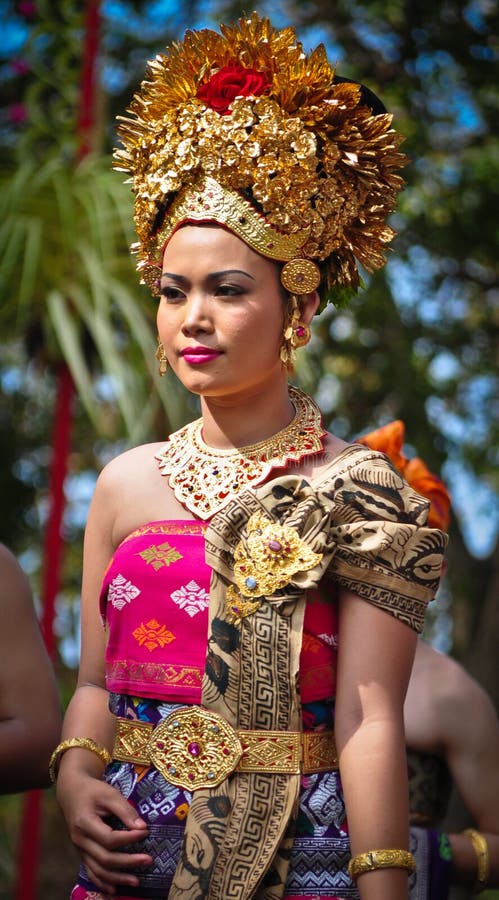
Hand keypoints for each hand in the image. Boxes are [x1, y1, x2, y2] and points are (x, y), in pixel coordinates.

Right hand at [57, 771, 152, 894]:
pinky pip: (91, 872)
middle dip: (128, 862)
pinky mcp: (82, 853)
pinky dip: (102, 883)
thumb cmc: (93, 791)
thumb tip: (142, 828)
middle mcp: (80, 840)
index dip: (129, 838)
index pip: (109, 838)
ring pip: (98, 870)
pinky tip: (114, 890)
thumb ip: (125, 810)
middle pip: (105, 858)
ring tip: (136, 881)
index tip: (146, 832)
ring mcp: (79, 849)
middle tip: (149, 860)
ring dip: (117, 878)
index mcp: (84, 823)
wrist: (72, 791)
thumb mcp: (109, 794)